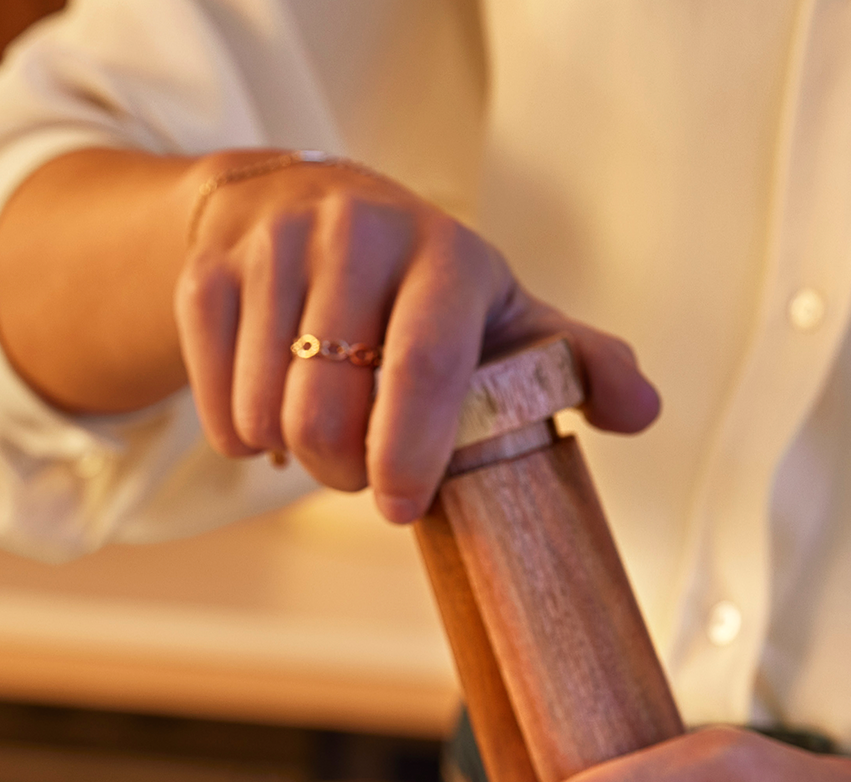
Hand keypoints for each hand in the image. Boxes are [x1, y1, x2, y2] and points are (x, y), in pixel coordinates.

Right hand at [174, 155, 658, 521]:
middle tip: (361, 471)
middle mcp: (357, 231)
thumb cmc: (416, 287)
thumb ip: (573, 362)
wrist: (292, 207)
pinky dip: (239, 436)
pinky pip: (217, 407)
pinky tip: (266, 411)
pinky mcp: (208, 273)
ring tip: (318, 431)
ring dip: (291, 455)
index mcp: (444, 251)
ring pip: (267, 415)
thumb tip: (642, 411)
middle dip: (343, 471)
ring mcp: (274, 246)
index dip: (409, 452)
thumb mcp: (499, 313)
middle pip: (330, 409)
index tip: (400, 506)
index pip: (423, 365)